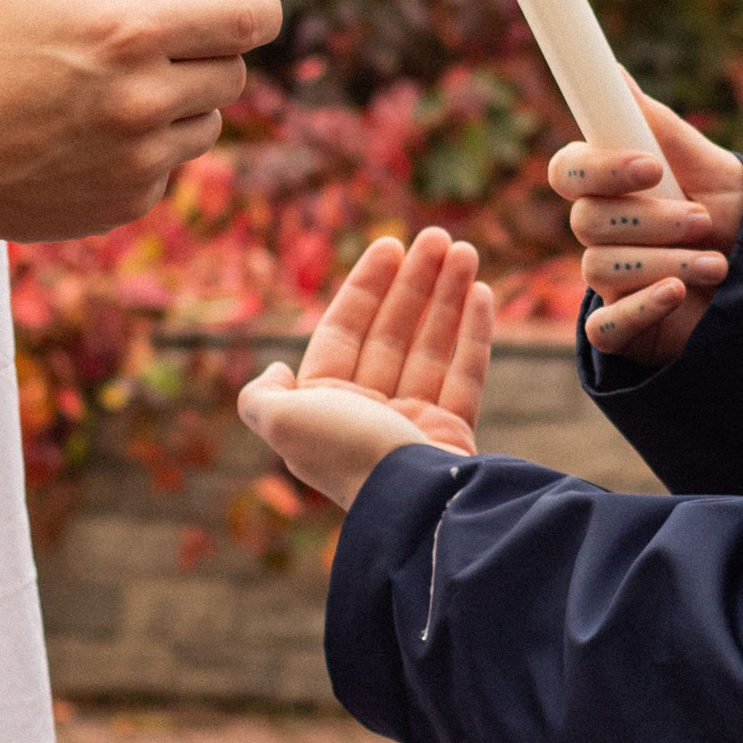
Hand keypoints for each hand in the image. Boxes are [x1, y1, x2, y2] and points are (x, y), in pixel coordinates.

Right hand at [0, 0, 282, 243]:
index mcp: (127, 36)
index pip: (246, 20)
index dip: (258, 7)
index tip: (252, 4)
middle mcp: (143, 102)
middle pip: (234, 73)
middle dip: (206, 52)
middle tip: (153, 45)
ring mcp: (138, 161)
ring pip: (206, 123)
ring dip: (178, 104)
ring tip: (107, 93)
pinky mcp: (127, 203)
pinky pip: (168, 166)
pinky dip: (144, 149)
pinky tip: (86, 137)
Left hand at [237, 227, 494, 510]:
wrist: (416, 504)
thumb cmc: (350, 454)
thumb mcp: (284, 421)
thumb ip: (262, 395)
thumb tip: (274, 368)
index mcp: (327, 406)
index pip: (346, 331)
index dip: (366, 286)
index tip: (390, 245)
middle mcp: (368, 412)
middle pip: (393, 332)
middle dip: (415, 282)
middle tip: (440, 238)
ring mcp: (413, 423)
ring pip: (432, 346)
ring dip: (448, 295)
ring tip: (465, 251)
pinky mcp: (454, 434)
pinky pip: (465, 373)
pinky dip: (474, 332)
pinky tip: (481, 291)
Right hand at [554, 93, 742, 368]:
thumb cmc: (734, 214)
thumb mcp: (709, 166)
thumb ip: (658, 126)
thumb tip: (614, 71)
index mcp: (609, 186)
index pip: (568, 170)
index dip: (601, 168)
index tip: (650, 167)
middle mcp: (601, 232)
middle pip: (587, 221)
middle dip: (651, 220)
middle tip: (702, 221)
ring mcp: (608, 282)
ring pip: (601, 268)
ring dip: (665, 262)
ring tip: (716, 264)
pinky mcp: (621, 330)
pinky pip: (604, 326)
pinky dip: (642, 308)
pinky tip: (678, 295)